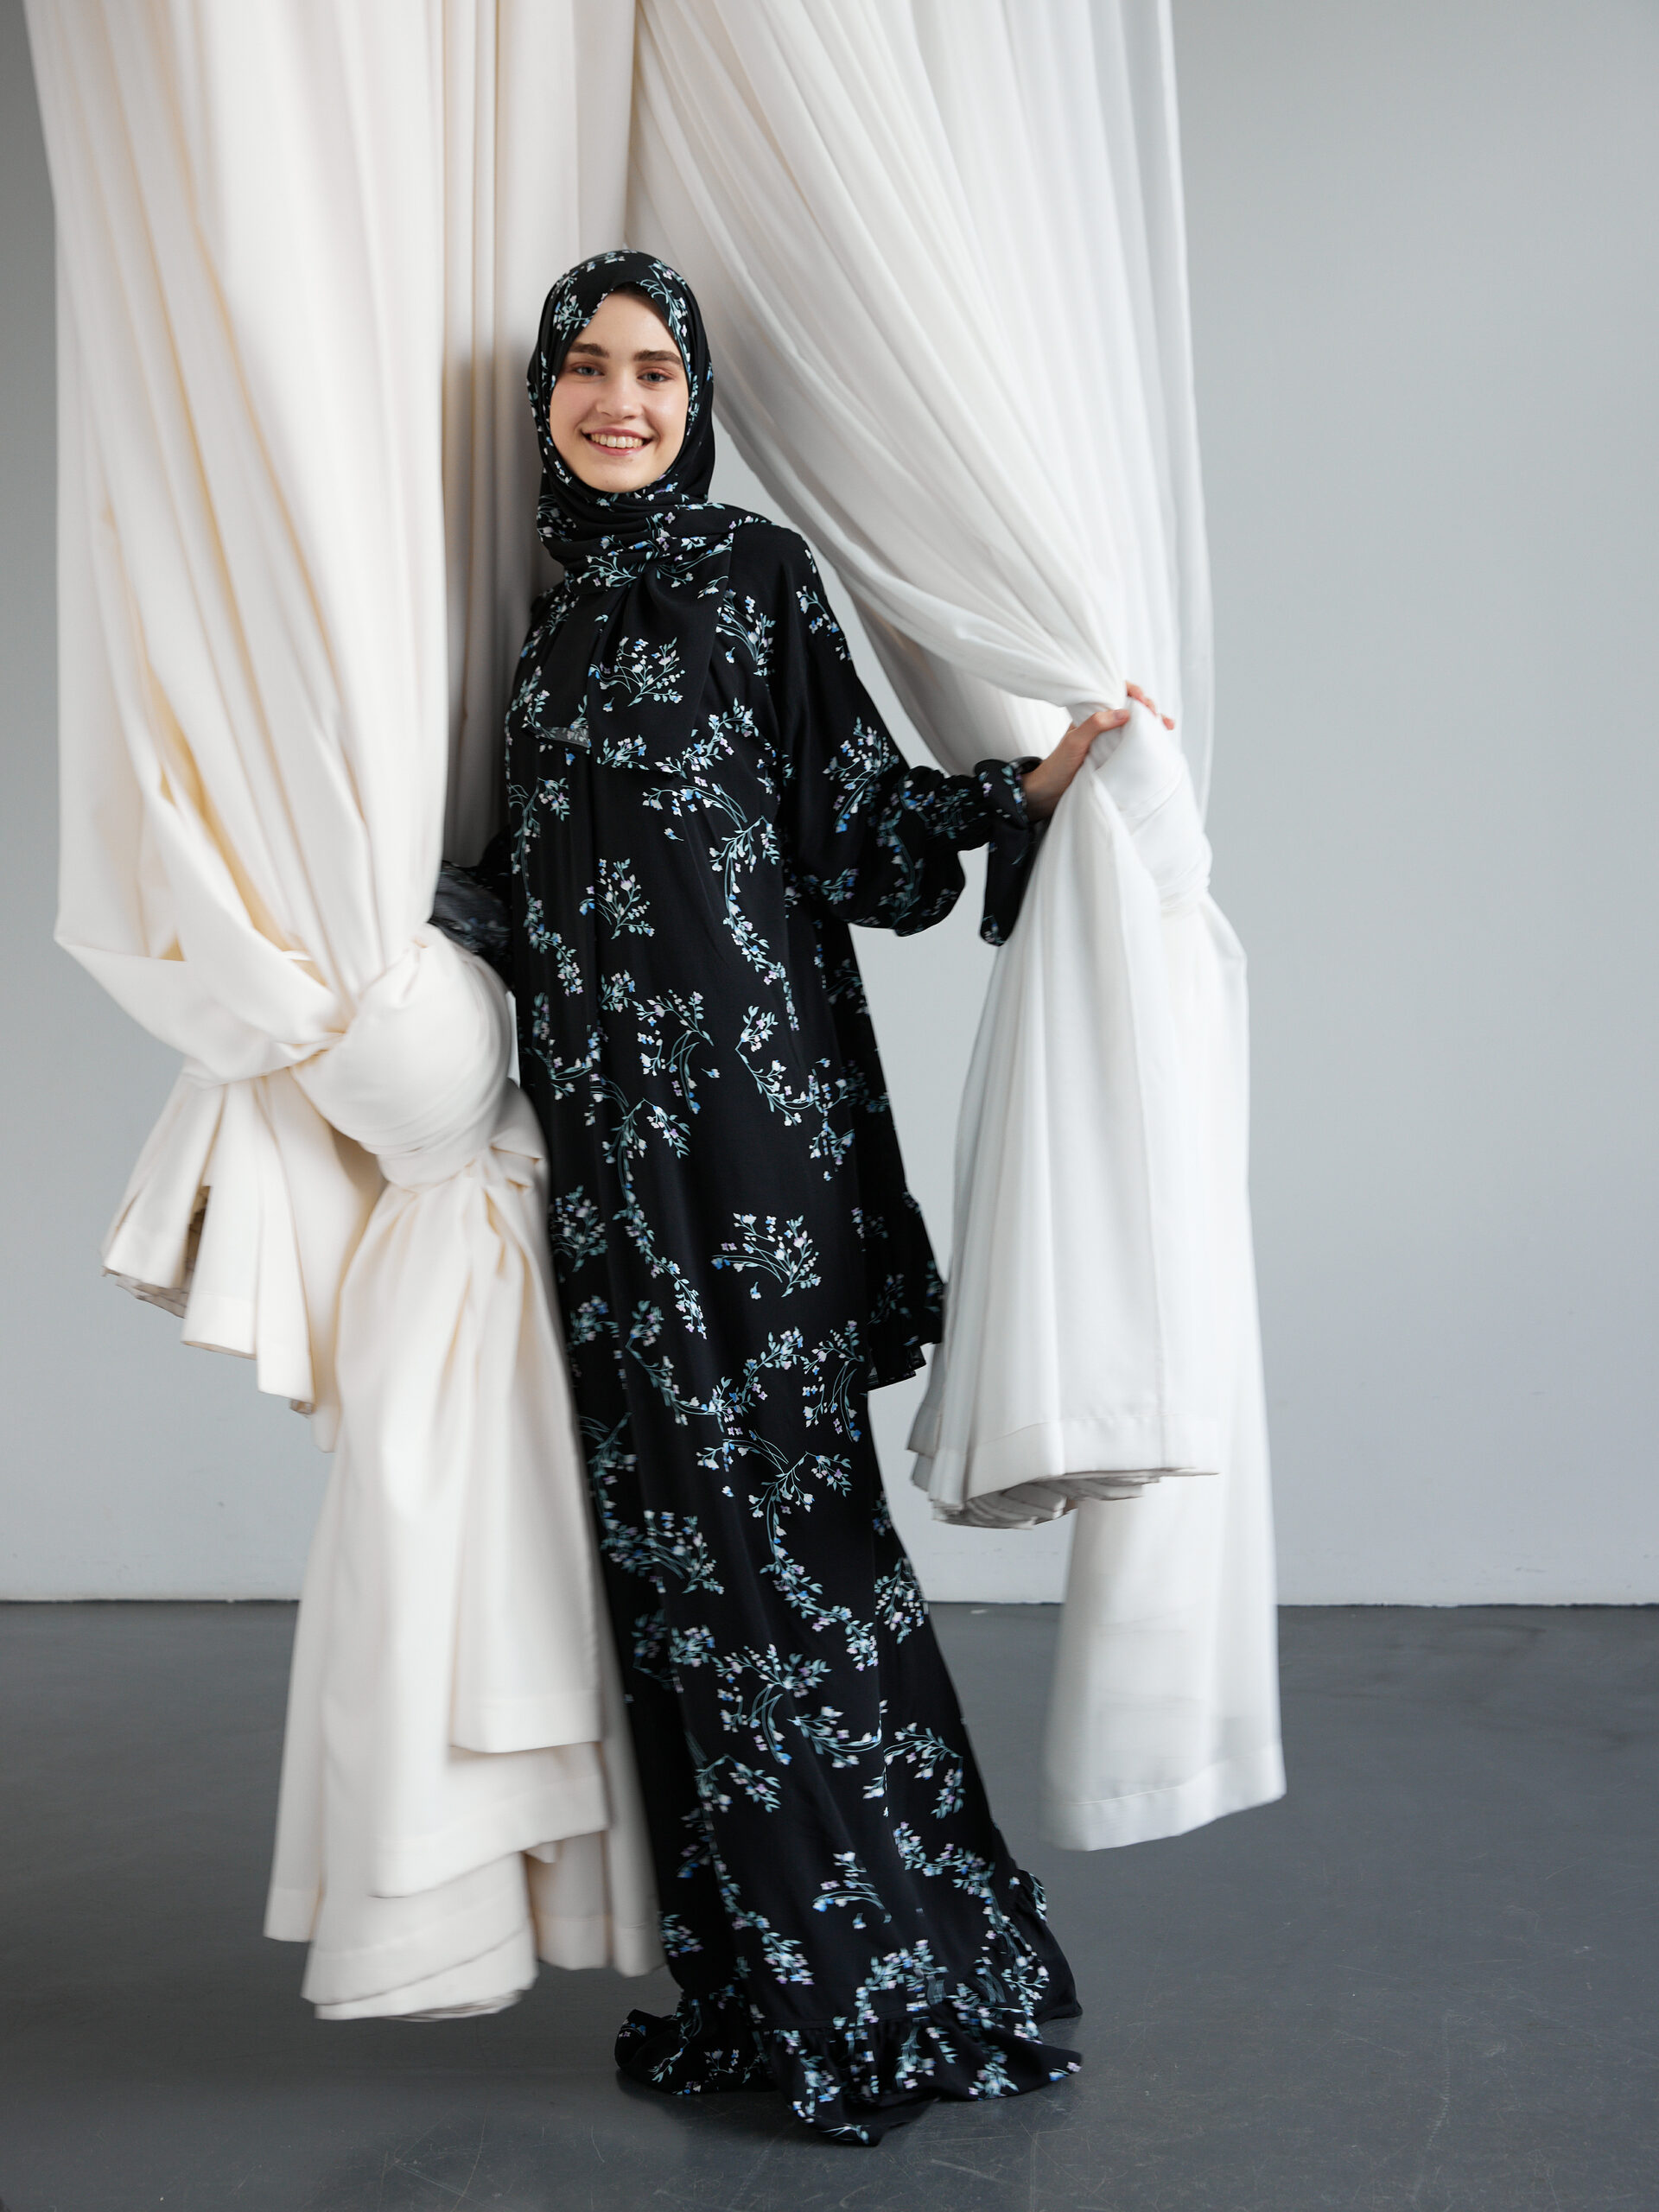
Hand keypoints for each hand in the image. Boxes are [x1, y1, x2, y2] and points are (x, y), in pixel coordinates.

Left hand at [1019, 685, 1173, 820]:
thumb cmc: (1058, 765)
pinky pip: (1133, 741)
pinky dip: (1146, 740)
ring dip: (1151, 723)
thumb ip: (1095, 725)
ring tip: (1166, 726)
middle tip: (1158, 717)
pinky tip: (1158, 742)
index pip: (1115, 691)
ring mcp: (1108, 737)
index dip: (1134, 692)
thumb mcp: (1075, 742)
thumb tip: (1125, 712)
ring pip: (1134, 723)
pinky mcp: (1113, 753)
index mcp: (1090, 712)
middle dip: (1148, 706)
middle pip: (1130, 705)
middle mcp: (1101, 722)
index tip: (1145, 702)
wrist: (1050, 792)